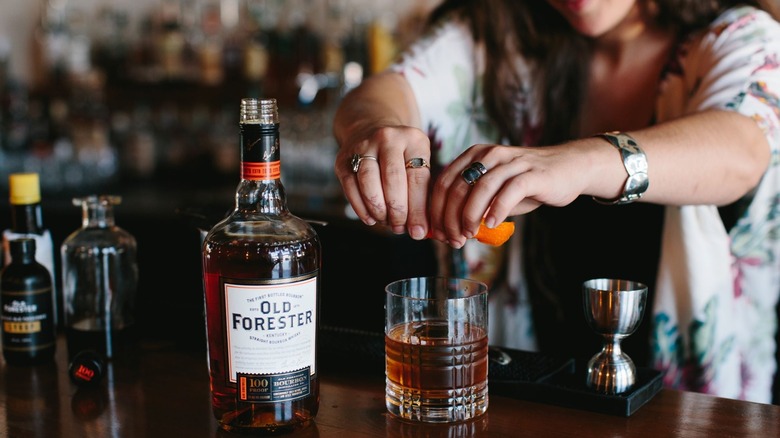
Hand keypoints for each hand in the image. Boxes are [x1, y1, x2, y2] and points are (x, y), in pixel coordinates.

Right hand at [333, 124, 432, 238]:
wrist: (371, 128)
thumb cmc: (401, 155)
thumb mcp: (418, 162)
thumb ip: (422, 194)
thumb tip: (420, 229)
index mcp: (413, 139)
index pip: (417, 179)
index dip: (418, 210)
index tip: (419, 231)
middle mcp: (387, 138)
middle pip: (392, 181)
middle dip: (397, 212)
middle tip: (400, 228)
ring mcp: (363, 146)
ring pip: (369, 184)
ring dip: (378, 210)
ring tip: (386, 222)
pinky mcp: (343, 159)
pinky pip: (350, 188)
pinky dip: (361, 208)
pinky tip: (371, 218)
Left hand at [429, 142, 590, 246]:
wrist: (568, 169)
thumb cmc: (527, 184)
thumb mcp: (495, 193)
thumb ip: (473, 206)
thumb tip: (448, 231)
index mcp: (474, 155)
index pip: (444, 183)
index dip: (437, 211)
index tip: (439, 234)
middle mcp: (489, 154)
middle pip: (458, 187)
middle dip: (450, 218)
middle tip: (453, 240)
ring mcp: (511, 162)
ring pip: (480, 189)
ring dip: (469, 216)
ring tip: (468, 235)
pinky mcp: (531, 173)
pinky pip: (509, 191)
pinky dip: (497, 210)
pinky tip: (492, 225)